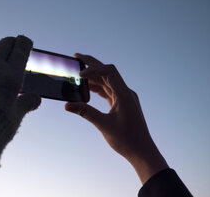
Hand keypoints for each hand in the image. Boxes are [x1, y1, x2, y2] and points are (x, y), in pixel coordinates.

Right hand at [65, 54, 167, 183]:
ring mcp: (124, 98)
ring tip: (77, 73)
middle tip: (76, 58)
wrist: (142, 152)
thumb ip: (85, 112)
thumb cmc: (127, 140)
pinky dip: (97, 88)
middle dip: (92, 65)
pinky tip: (86, 88)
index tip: (79, 74)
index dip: (93, 69)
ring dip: (93, 77)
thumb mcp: (103, 125)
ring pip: (107, 81)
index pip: (109, 72)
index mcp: (124, 94)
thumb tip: (68, 105)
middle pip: (107, 72)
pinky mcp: (121, 103)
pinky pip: (108, 91)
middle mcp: (125, 92)